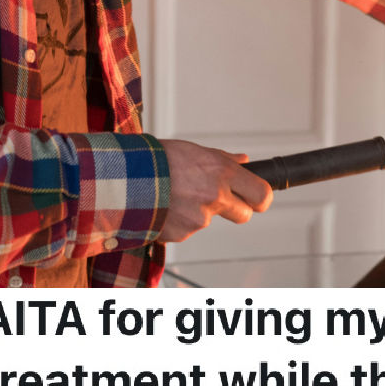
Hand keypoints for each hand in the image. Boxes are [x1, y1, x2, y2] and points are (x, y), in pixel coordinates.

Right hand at [158, 139, 272, 242]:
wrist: (122, 179)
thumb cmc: (157, 159)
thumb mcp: (194, 151)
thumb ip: (223, 160)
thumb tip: (245, 162)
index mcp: (222, 173)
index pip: (262, 195)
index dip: (261, 199)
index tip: (257, 199)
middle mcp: (215, 198)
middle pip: (244, 215)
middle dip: (236, 208)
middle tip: (218, 198)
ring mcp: (198, 219)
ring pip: (209, 220)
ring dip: (197, 211)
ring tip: (175, 194)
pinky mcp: (181, 234)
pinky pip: (187, 230)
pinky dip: (178, 221)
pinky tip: (164, 206)